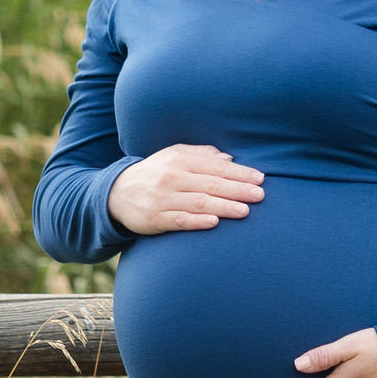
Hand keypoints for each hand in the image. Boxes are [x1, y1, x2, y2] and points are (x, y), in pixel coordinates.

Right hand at [107, 144, 263, 234]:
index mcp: (180, 160)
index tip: (260, 178)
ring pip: (198, 203)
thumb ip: (201, 155)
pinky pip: (179, 220)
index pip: (215, 166)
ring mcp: (163, 199)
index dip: (239, 172)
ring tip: (245, 211)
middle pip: (210, 184)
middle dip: (237, 189)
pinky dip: (197, 222)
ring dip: (223, 207)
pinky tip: (214, 223)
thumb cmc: (155, 172)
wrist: (116, 193)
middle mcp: (172, 177)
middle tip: (260, 195)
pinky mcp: (155, 218)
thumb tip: (230, 158)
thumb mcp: (173, 155)